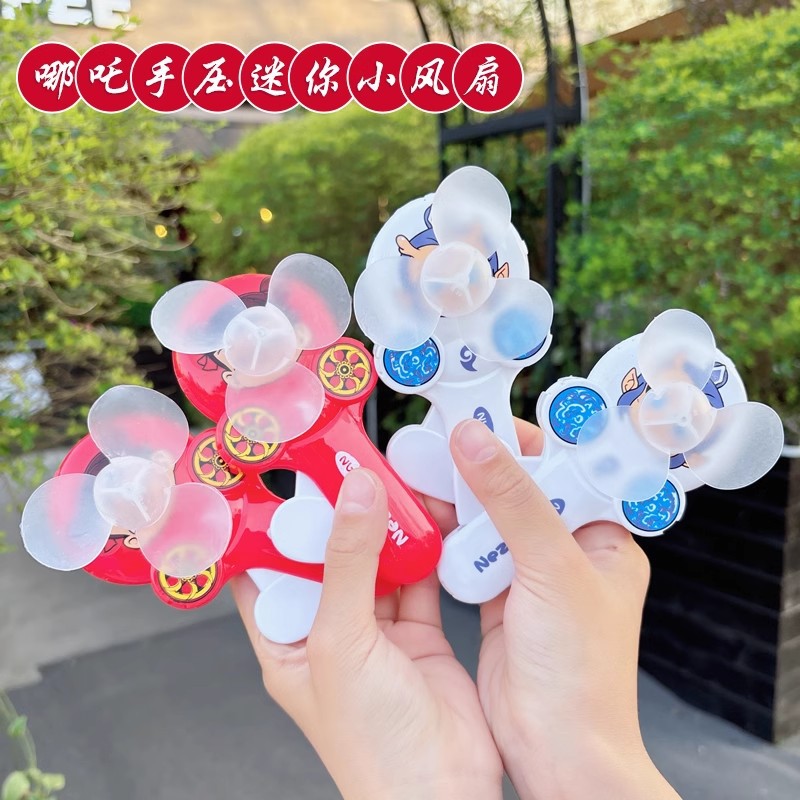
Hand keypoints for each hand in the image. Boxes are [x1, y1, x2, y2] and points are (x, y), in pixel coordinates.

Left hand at [231, 468, 502, 799]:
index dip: (271, 525)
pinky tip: (426, 522)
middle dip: (337, 515)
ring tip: (387, 483)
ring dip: (382, 528)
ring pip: (373, 563)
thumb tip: (354, 496)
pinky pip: (416, 579)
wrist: (444, 791)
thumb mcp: (342, 642)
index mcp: (287, 642)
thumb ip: (348, 563)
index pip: (265, 570)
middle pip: (325, 558)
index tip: (285, 479)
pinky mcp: (417, 633)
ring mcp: (374, 633)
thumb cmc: (372, 746)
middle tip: (347, 468)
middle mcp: (328, 633)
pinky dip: (422, 551)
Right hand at [449, 418, 680, 799]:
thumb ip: (511, 501)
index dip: (521, 441)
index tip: (477, 417)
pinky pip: (471, 553)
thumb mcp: (550, 569)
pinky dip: (449, 536)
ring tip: (422, 472)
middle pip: (521, 490)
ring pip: (492, 520)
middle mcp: (569, 553)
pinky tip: (426, 519)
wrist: (556, 752)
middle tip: (436, 440)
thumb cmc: (581, 674)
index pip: (564, 468)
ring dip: (460, 499)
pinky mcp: (500, 598)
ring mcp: (532, 576)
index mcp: (601, 539)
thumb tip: (475, 442)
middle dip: (480, 466)